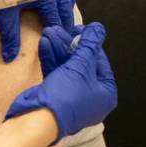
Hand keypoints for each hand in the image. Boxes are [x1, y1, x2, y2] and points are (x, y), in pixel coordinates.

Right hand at [4, 22, 116, 143]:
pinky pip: (56, 73)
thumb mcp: (81, 66)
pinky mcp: (55, 95)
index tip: (82, 29)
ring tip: (49, 32)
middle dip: (70, 45)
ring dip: (58, 49)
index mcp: (106, 93)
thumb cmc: (66, 97)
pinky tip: (45, 44)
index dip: (91, 44)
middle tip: (62, 29)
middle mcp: (91, 96)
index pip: (101, 63)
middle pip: (82, 64)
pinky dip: (51, 59)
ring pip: (67, 67)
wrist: (39, 118)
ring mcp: (71, 96)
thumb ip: (89, 45)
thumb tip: (98, 28)